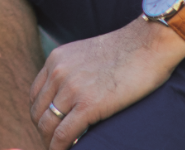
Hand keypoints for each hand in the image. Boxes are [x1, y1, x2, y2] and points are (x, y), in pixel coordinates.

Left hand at [28, 16, 184, 147]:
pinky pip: (64, 133)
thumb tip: (72, 95)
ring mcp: (72, 88)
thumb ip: (73, 71)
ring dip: (50, 142)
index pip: (35, 96)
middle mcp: (58, 73)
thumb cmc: (127, 51)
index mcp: (56, 60)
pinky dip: (59, 148)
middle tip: (53, 144)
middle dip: (43, 131)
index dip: (40, 116)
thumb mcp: (87, 54)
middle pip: (38, 112)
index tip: (49, 128)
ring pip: (47, 125)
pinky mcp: (89, 105)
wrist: (148, 43)